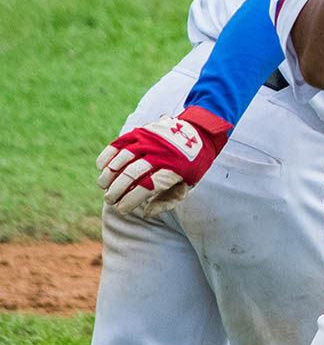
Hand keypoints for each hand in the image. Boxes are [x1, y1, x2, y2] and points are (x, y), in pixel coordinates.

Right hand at [96, 106, 232, 217]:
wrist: (200, 131)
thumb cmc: (192, 164)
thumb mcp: (188, 184)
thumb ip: (168, 200)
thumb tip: (145, 213)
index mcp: (175, 168)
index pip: (147, 187)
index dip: (130, 200)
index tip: (122, 209)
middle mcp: (161, 152)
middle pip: (131, 174)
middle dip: (116, 191)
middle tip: (110, 200)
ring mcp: (150, 139)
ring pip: (121, 159)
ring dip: (108, 175)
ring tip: (104, 186)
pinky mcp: (141, 130)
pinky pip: (119, 143)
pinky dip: (108, 156)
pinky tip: (103, 168)